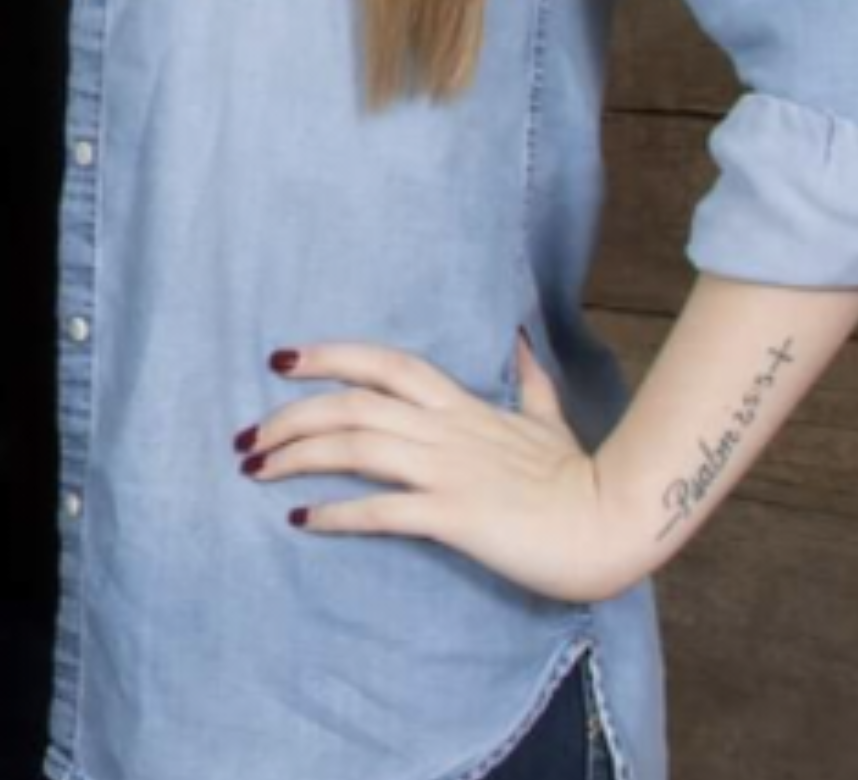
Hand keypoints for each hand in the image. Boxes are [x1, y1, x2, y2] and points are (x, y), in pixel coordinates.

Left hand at [234, 334, 604, 601]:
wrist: (610, 521)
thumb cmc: (577, 475)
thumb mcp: (549, 416)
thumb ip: (528, 379)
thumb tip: (518, 337)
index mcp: (463, 404)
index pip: (386, 363)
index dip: (331, 357)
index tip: (282, 359)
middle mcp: (447, 429)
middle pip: (354, 404)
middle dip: (292, 416)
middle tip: (246, 437)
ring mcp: (450, 470)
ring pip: (358, 447)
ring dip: (299, 456)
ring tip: (256, 472)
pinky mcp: (456, 515)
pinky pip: (384, 510)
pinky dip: (337, 513)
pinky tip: (303, 521)